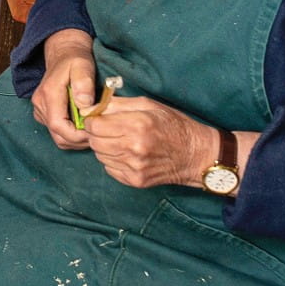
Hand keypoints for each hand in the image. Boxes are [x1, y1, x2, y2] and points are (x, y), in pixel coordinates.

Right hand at [30, 30, 97, 150]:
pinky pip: (56, 132)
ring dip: (76, 138)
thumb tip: (85, 105)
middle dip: (79, 139)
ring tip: (91, 127)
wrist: (63, 53)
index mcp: (49, 94)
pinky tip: (82, 124)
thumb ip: (84, 84)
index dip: (77, 135)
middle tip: (96, 130)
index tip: (94, 130)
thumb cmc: (75, 59)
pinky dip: (71, 134)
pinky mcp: (43, 113)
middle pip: (58, 135)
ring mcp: (40, 110)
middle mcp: (40, 104)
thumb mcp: (83, 66)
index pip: (58, 125)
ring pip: (57, 137)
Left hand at [84, 96, 216, 188]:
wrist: (196, 155)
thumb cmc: (173, 125)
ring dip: (104, 147)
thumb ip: (117, 104)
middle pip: (94, 141)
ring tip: (121, 141)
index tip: (98, 118)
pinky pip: (110, 168)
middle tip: (109, 130)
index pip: (94, 125)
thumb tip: (88, 108)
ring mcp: (134, 167)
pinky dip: (113, 160)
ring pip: (100, 156)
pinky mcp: (136, 180)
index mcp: (137, 125)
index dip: (92, 120)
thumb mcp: (148, 105)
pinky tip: (128, 154)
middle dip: (96, 134)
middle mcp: (134, 148)